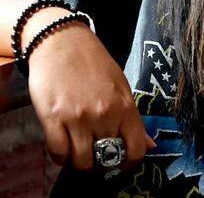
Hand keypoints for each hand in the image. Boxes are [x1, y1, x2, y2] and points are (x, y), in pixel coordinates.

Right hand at [25, 16, 154, 172]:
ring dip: (78, 160)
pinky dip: (60, 156)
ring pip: (81, 162)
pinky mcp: (53, 118)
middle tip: (94, 150)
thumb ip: (132, 118)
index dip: (129, 162)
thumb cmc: (93, 61)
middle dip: (101, 160)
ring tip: (77, 148)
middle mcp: (103, 114)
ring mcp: (77, 118)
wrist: (61, 40)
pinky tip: (62, 145)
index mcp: (124, 106)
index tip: (121, 162)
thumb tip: (150, 145)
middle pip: (105, 159)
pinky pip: (58, 153)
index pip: (135, 149)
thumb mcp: (120, 85)